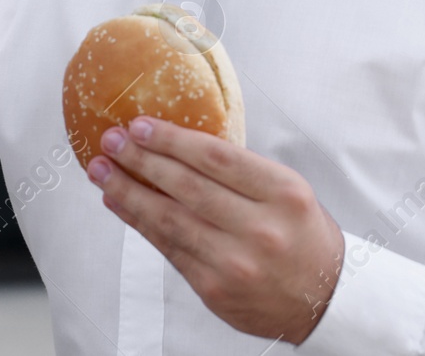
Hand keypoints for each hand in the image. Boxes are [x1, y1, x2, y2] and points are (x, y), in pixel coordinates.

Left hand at [86, 116, 345, 343]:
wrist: (324, 300)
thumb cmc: (302, 235)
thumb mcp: (287, 191)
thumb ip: (240, 171)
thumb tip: (174, 143)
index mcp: (284, 193)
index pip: (217, 158)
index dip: (172, 140)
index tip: (139, 124)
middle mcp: (261, 228)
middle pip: (187, 186)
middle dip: (141, 159)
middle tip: (110, 140)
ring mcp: (235, 262)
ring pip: (169, 219)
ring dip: (128, 191)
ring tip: (101, 170)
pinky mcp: (214, 288)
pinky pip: (168, 248)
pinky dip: (138, 222)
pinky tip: (119, 203)